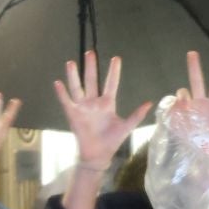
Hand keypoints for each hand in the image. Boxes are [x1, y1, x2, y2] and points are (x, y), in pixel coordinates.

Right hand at [54, 52, 152, 170]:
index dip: (113, 72)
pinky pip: (66, 101)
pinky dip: (62, 93)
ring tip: (71, 63)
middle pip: (91, 80)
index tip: (116, 58)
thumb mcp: (126, 127)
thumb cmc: (112, 141)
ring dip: (74, 76)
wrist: (98, 155)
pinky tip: (58, 83)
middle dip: (91, 67)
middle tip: (90, 52)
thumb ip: (136, 115)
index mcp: (107, 103)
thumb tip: (150, 103)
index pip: (111, 83)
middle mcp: (94, 102)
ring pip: (77, 88)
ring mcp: (82, 107)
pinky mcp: (73, 114)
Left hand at [169, 52, 208, 157]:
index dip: (181, 94)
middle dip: (194, 68)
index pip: (183, 93)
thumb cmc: (189, 148)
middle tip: (191, 53)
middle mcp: (201, 105)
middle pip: (198, 82)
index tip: (182, 97)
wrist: (204, 161)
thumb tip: (178, 96)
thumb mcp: (177, 130)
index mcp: (187, 109)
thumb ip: (175, 113)